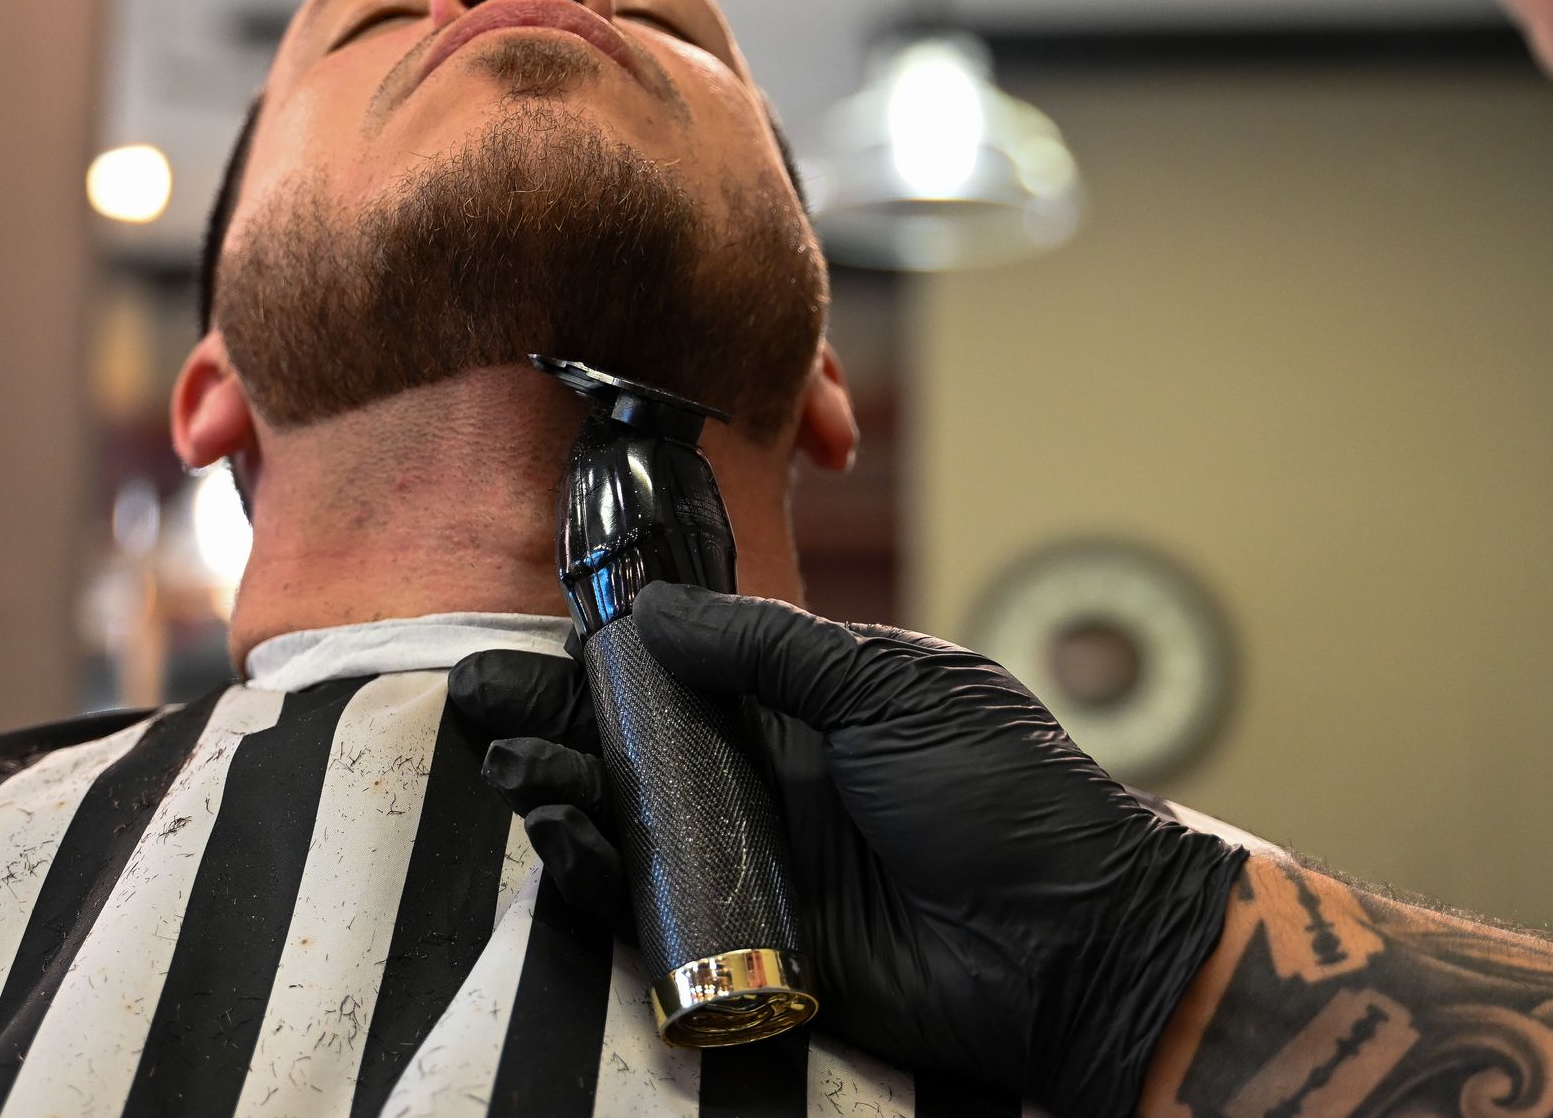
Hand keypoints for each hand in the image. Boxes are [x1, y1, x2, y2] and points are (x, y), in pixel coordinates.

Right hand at [448, 583, 1246, 1114]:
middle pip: (636, 744)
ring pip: (631, 822)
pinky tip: (566, 837)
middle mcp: (768, 776)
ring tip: (519, 769)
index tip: (540, 632)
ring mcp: (755, 859)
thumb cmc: (1006, 793)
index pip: (685, 668)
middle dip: (555, 721)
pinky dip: (598, 874)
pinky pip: (654, 906)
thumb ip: (771, 649)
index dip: (610, 652)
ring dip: (564, 792)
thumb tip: (657, 611)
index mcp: (806, 704)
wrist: (1074, 940)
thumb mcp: (894, 688)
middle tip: (478, 699)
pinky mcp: (748, 940)